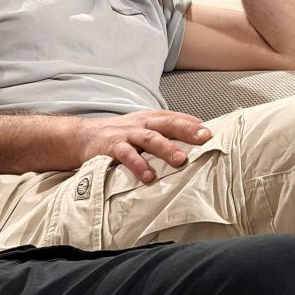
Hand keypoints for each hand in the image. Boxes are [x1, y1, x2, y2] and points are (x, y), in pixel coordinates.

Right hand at [76, 110, 211, 181]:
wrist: (83, 136)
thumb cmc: (120, 134)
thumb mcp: (142, 128)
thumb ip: (164, 133)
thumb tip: (194, 139)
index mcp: (150, 119)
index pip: (175, 118)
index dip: (193, 124)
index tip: (211, 133)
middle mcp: (141, 124)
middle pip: (167, 124)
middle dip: (186, 130)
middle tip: (204, 138)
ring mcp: (126, 135)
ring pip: (149, 138)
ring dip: (166, 148)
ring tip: (180, 160)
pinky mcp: (112, 147)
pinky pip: (126, 155)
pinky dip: (138, 165)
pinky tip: (148, 176)